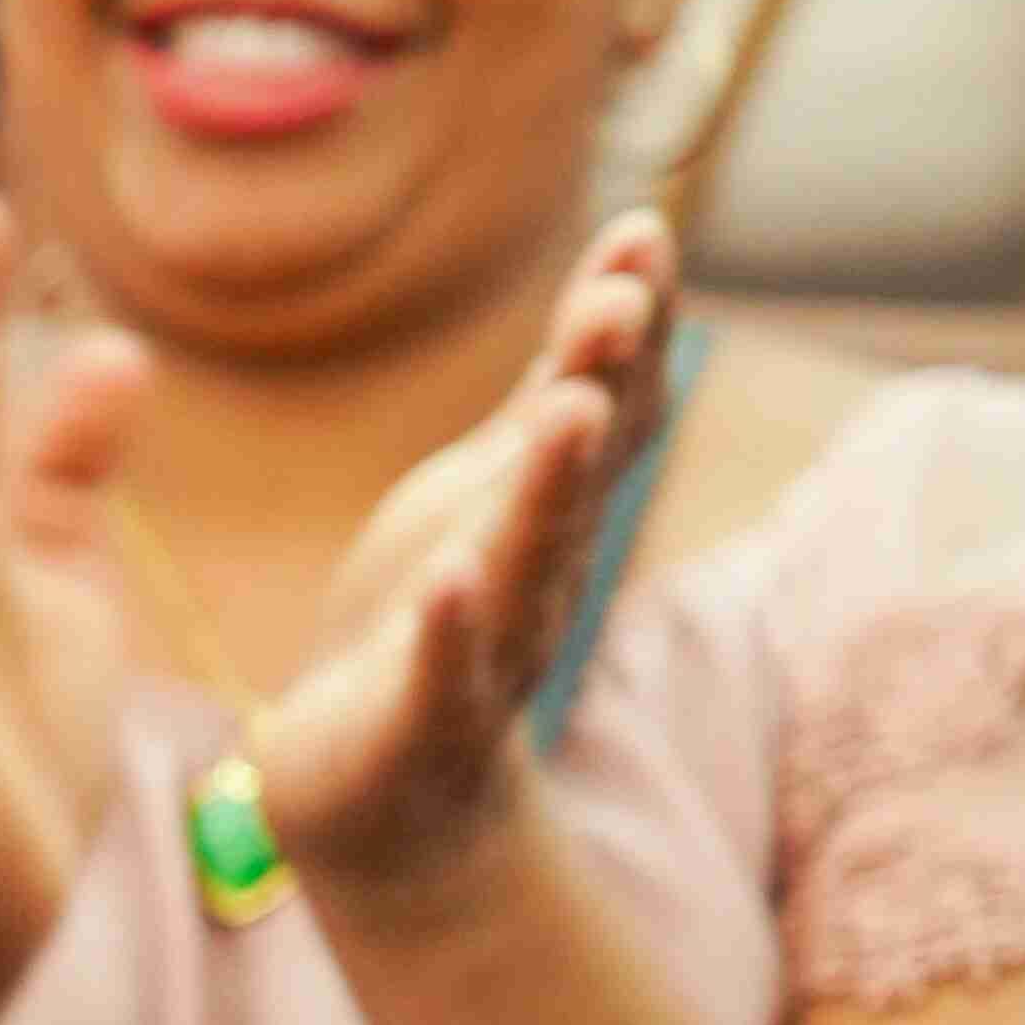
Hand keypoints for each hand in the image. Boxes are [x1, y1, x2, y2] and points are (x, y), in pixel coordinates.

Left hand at [243, 213, 684, 909]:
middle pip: (580, 471)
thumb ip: (549, 399)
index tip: (642, 227)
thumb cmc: (437, 619)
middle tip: (619, 296)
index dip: (630, 322)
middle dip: (602, 382)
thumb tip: (621, 277)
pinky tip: (453, 579)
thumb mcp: (492, 494)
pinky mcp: (420, 728)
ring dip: (550, 486)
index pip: (606, 406)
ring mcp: (487, 652)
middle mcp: (537, 575)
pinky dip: (449, 629)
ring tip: (567, 407)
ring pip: (528, 563)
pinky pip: (442, 675)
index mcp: (547, 512)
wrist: (381, 797)